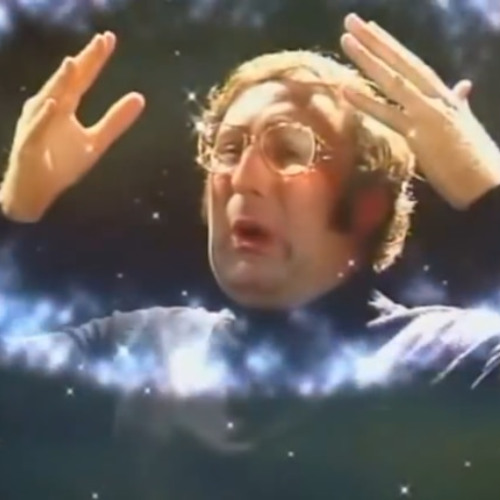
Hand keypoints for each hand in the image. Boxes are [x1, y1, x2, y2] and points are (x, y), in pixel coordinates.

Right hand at [1, 32, 144, 221]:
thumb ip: (115, 121)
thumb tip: (140, 97)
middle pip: (68, 82)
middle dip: (84, 62)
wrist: (37, 190)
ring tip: (74, 63)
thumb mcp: (97, 142)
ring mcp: (37, 125)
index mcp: (65, 106)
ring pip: (49, 100)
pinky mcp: (29, 145)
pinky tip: (54, 104)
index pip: (82, 78)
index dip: (95, 60)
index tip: (109, 39)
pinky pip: (37, 130)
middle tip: (101, 40)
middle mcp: (49, 109)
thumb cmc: (62, 163)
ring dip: (60, 82)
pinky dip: (44, 117)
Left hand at [340, 13, 499, 209]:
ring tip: (345, 40)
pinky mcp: (418, 134)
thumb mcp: (465, 122)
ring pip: (392, 81)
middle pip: (400, 63)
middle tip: (351, 20)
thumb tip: (462, 86)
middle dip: (375, 41)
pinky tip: (346, 89)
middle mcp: (434, 98)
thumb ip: (459, 102)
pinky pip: (387, 115)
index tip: (371, 29)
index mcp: (444, 95)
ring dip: (368, 60)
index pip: (413, 65)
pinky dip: (366, 102)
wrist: (485, 182)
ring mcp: (425, 114)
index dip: (391, 47)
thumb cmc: (475, 157)